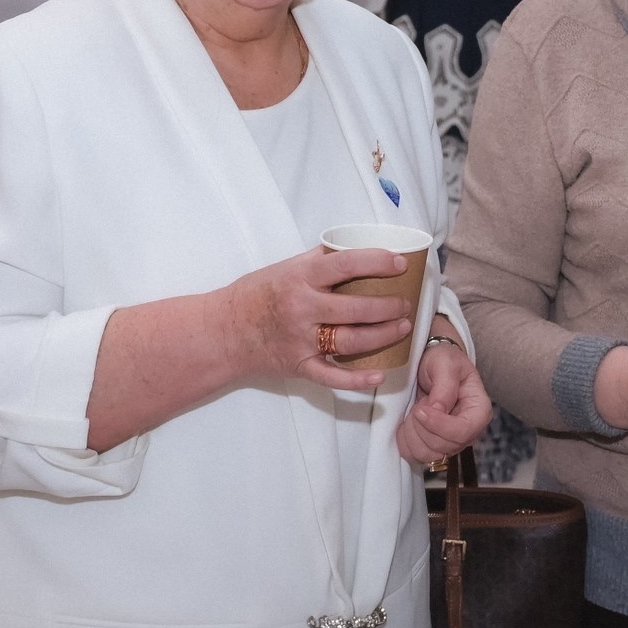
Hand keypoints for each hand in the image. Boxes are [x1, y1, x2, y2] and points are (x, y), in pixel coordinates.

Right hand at [220, 245, 416, 393]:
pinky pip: (331, 376)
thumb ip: (319, 260)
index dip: (377, 262)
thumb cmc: (255, 295)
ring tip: (402, 327)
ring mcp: (301, 340)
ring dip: (383, 335)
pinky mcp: (298, 365)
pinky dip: (356, 380)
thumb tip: (356, 247)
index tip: (399, 264)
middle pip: (356, 307)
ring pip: (352, 340)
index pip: (346, 264)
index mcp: (300, 277)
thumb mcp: (285, 268)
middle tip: (405, 304)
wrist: (222, 331)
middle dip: (388, 306)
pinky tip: (378, 375)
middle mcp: (302, 308)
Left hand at [397, 334, 490, 463]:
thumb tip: (438, 410)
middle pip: (444, 446)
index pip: (463, 431)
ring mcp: (451, 443)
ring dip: (412, 433)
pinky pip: (415, 455)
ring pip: (428, 454)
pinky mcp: (433, 447)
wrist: (432, 366)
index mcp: (479, 411)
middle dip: (422, 426)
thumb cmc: (443, 361)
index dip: (439, 425)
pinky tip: (407, 422)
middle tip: (417, 404)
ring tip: (414, 411)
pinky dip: (405, 440)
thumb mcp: (445, 363)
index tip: (420, 409)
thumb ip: (444, 385)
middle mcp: (469, 432)